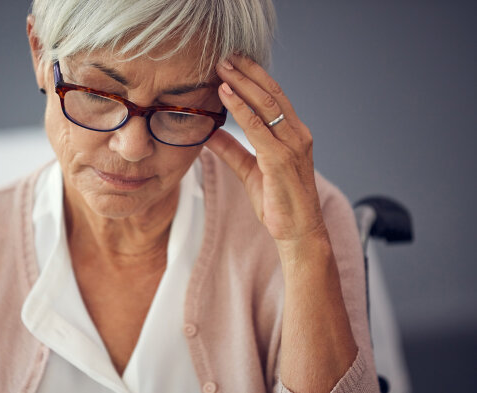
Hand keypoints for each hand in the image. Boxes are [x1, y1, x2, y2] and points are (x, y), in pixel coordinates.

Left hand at [206, 55, 325, 243]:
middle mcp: (296, 135)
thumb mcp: (250, 171)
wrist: (298, 232)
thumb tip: (210, 134)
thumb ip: (233, 150)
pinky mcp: (280, 160)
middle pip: (270, 93)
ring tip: (221, 67)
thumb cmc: (278, 201)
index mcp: (293, 135)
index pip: (274, 97)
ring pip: (265, 105)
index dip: (254, 77)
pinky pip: (257, 128)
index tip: (233, 63)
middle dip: (247, 72)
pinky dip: (240, 108)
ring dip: (241, 83)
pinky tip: (225, 94)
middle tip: (224, 56)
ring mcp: (291, 146)